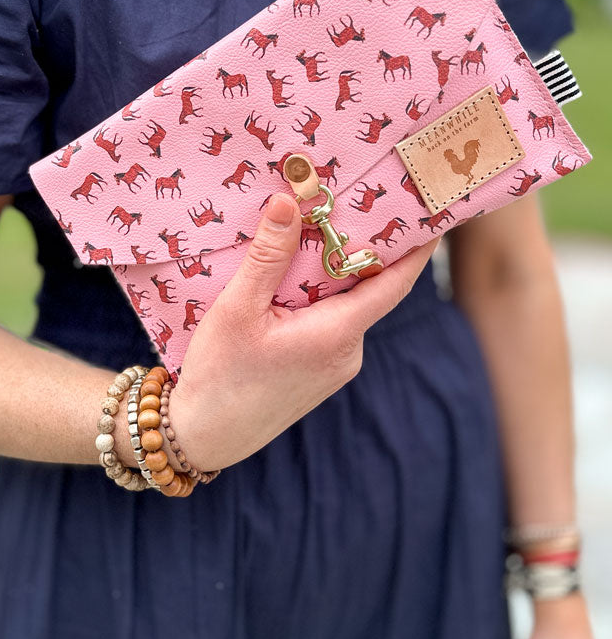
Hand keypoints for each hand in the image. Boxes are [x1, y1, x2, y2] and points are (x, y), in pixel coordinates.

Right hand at [169, 191, 439, 470]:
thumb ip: (268, 255)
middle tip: (351, 201)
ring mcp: (337, 366)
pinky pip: (330, 324)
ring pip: (346, 306)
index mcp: (337, 333)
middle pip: (368, 288)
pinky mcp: (321, 374)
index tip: (433, 211)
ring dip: (332, 273)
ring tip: (311, 232)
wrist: (204, 437)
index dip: (418, 245)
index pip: (395, 282)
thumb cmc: (218, 376)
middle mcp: (348, 351)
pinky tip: (289, 281)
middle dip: (360, 247)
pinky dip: (319, 298)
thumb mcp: (236, 308)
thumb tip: (290, 201)